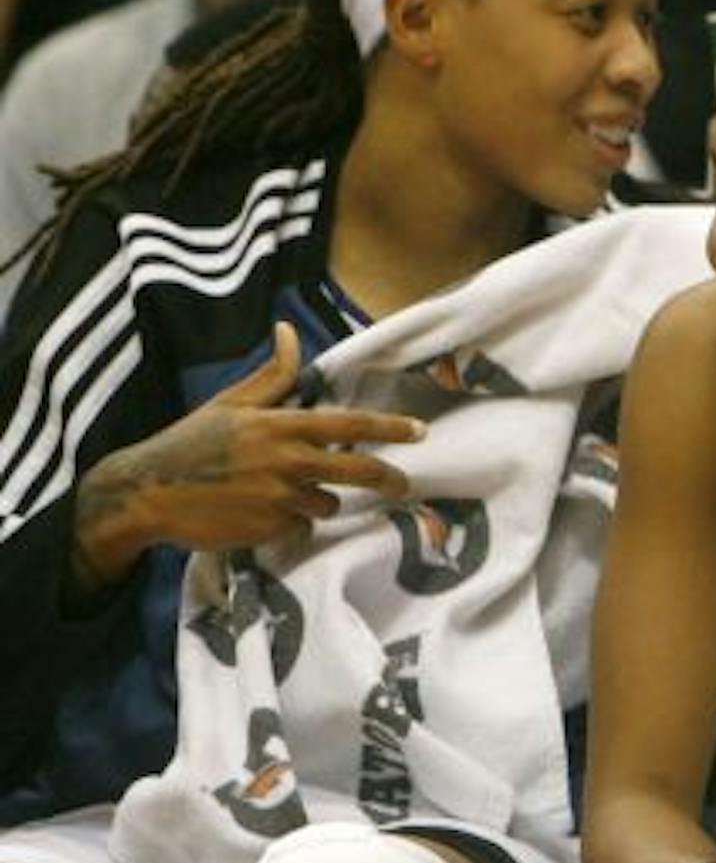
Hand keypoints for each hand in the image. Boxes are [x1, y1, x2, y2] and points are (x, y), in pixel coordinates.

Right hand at [72, 323, 423, 585]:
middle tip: (404, 485)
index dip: (390, 428)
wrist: (147, 493)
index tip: (421, 431)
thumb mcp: (229, 404)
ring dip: (317, 500)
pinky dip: (290, 521)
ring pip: (328, 503)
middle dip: (389, 479)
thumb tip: (289, 332)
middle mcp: (287, 462)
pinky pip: (301, 526)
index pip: (349, 424)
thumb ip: (271, 376)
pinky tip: (260, 512)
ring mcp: (281, 498)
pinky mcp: (271, 529)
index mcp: (279, 425)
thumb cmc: (189, 444)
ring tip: (278, 492)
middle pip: (359, 471)